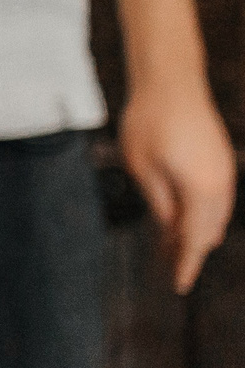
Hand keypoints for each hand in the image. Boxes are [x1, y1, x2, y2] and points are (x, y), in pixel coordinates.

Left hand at [121, 80, 235, 293]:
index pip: (195, 240)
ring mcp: (224, 171)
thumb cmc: (149, 123)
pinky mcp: (220, 159)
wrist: (171, 82)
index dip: (186, 264)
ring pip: (215, 215)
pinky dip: (201, 210)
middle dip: (190, 248)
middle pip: (209, 231)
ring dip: (196, 229)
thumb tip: (170, 230)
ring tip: (170, 242)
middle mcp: (221, 185)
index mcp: (201, 192)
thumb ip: (159, 204)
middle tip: (168, 264)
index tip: (179, 285)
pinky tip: (181, 212)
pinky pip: (216, 197)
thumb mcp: (142, 169)